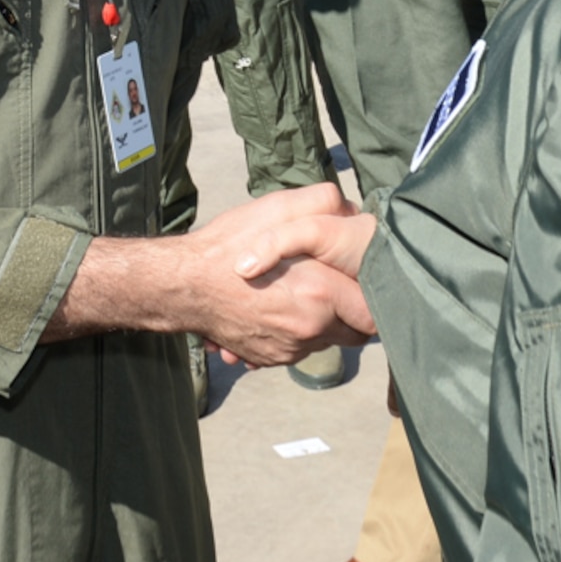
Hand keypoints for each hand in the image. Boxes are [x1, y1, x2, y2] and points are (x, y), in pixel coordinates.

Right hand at [222, 203, 377, 368]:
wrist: (183, 286)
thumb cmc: (228, 246)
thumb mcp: (278, 208)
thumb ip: (323, 203)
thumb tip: (350, 208)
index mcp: (319, 294)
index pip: (373, 312)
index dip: (377, 296)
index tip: (371, 280)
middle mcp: (309, 329)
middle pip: (357, 334)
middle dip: (356, 313)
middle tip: (345, 288)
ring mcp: (288, 349)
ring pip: (328, 341)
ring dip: (326, 322)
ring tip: (305, 293)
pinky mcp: (270, 358)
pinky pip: (299, 349)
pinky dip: (298, 332)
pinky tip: (280, 306)